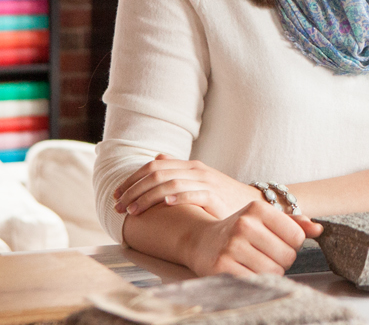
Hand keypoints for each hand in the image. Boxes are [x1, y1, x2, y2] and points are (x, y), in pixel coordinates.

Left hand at [114, 154, 263, 218]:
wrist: (252, 204)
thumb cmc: (221, 195)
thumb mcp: (199, 178)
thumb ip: (177, 168)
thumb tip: (157, 157)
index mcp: (188, 165)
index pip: (153, 166)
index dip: (132, 179)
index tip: (116, 194)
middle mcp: (195, 170)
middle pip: (157, 174)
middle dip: (133, 190)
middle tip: (118, 207)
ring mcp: (206, 182)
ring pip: (170, 184)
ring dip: (147, 198)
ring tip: (133, 212)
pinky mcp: (215, 197)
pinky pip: (194, 194)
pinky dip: (178, 197)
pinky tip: (165, 204)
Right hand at [187, 201, 323, 276]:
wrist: (201, 241)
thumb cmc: (241, 230)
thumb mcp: (265, 219)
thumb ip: (294, 223)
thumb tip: (319, 229)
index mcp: (258, 208)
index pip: (297, 236)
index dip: (291, 245)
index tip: (277, 242)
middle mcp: (244, 224)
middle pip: (288, 256)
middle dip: (282, 260)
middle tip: (265, 254)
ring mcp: (231, 246)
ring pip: (273, 271)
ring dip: (269, 272)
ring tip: (255, 262)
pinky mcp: (221, 266)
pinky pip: (255, 281)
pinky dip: (255, 280)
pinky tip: (244, 269)